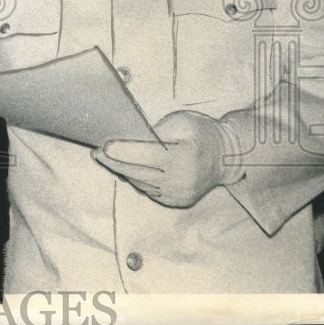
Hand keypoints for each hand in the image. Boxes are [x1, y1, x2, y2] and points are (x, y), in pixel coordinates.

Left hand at [91, 110, 239, 207]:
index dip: (123, 151)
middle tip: (97, 152)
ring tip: (105, 158)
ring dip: (122, 171)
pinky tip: (123, 168)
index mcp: (184, 158)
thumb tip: (126, 135)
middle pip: (139, 173)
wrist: (226, 157)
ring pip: (141, 184)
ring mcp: (179, 195)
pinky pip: (149, 191)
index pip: (146, 155)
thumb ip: (156, 131)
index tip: (103, 145)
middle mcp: (181, 181)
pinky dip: (135, 179)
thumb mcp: (182, 122)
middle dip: (114, 162)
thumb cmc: (201, 133)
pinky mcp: (176, 202)